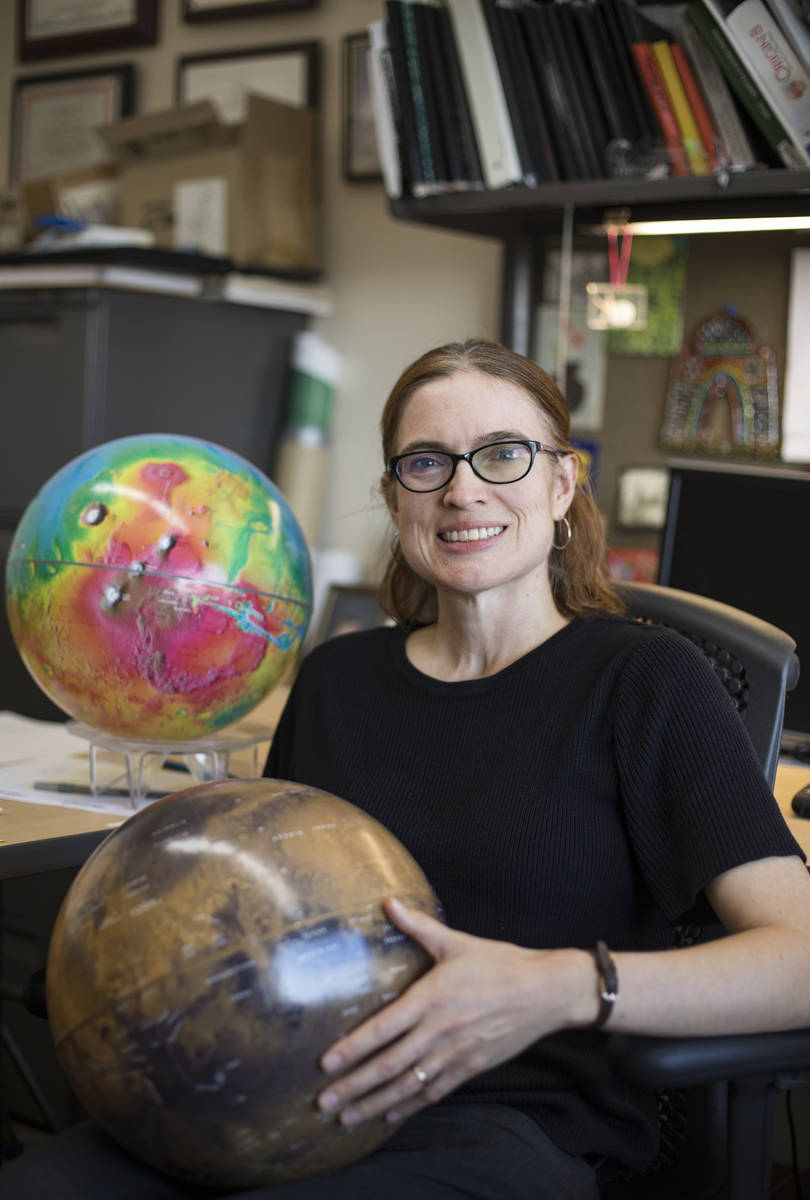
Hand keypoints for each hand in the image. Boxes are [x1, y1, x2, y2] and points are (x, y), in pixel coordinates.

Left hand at [316, 897, 587, 1127]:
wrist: (546, 992)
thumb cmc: (500, 963)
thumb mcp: (457, 941)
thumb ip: (418, 926)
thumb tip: (388, 902)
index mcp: (432, 997)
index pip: (383, 1028)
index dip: (353, 1048)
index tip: (325, 1063)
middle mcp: (439, 1030)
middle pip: (388, 1065)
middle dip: (353, 1086)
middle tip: (322, 1102)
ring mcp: (455, 1053)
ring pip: (407, 1086)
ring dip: (375, 1104)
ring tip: (345, 1119)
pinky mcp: (471, 1068)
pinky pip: (434, 1093)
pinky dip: (410, 1107)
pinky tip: (389, 1117)